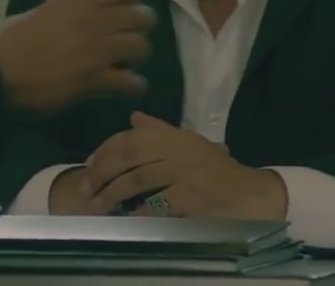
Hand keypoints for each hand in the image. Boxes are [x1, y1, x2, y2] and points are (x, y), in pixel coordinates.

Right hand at [0, 0, 154, 111]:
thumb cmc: (6, 43)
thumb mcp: (39, 14)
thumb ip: (65, 12)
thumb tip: (78, 15)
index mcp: (77, 1)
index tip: (129, 8)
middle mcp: (92, 20)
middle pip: (142, 17)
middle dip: (140, 30)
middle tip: (129, 41)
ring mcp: (95, 50)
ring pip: (141, 47)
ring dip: (136, 58)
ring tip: (126, 66)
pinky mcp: (94, 79)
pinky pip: (132, 82)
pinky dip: (133, 86)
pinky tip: (124, 89)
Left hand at [80, 112, 287, 220]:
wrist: (249, 192)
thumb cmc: (216, 169)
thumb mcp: (189, 144)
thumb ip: (160, 131)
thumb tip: (133, 117)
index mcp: (172, 136)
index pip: (129, 138)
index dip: (104, 150)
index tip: (87, 165)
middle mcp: (175, 150)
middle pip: (128, 157)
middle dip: (101, 173)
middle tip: (85, 190)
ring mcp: (183, 172)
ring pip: (137, 179)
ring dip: (113, 194)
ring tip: (98, 206)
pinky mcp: (191, 196)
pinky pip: (158, 203)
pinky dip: (141, 211)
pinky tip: (129, 217)